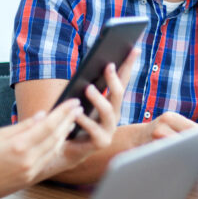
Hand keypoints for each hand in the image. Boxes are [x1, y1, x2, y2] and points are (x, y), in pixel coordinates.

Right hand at [0, 98, 84, 198]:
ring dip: (65, 134)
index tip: (73, 102)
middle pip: (56, 137)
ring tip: (72, 120)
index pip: (49, 125)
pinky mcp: (30, 179)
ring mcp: (30, 171)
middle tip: (78, 108)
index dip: (63, 112)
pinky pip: (48, 159)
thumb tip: (43, 115)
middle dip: (68, 121)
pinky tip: (60, 138)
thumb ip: (23, 126)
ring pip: (55, 149)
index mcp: (19, 146)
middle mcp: (28, 160)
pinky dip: (56, 147)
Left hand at [61, 48, 138, 163]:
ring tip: (88, 88)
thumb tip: (93, 66)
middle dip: (114, 79)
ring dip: (99, 98)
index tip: (134, 48)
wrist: (63, 149)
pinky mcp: (100, 142)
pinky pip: (94, 130)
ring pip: (108, 112)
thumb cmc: (71, 120)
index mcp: (110, 102)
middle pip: (118, 94)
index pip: (122, 80)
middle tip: (108, 65)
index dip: (129, 65)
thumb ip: (86, 85)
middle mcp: (113, 115)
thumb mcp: (78, 98)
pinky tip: (77, 113)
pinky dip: (85, 120)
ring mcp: (109, 129)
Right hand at [137, 111, 197, 158]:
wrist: (131, 139)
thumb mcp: (170, 126)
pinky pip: (167, 159)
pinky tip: (187, 166)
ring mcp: (153, 141)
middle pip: (186, 138)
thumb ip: (186, 131)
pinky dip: (178, 162)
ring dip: (192, 155)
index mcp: (169, 118)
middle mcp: (161, 127)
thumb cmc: (157, 133)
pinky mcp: (147, 153)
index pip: (192, 128)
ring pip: (177, 150)